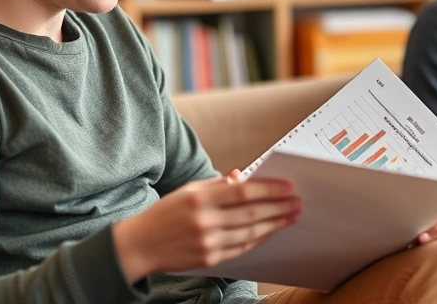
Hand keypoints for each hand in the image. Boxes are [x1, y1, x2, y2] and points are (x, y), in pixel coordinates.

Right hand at [113, 170, 300, 282]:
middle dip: (278, 207)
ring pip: (250, 233)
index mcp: (199, 198)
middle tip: (297, 202)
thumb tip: (242, 176)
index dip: (268, 189)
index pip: (242, 192)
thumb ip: (217, 184)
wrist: (139, 246)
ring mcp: (207, 242)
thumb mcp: (188, 190)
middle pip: (251, 213)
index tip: (288, 186)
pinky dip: (259, 239)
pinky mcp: (209, 259)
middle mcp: (204, 221)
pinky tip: (271, 231)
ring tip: (290, 216)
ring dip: (274, 224)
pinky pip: (241, 248)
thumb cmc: (165, 213)